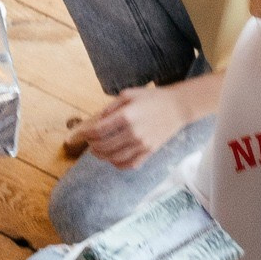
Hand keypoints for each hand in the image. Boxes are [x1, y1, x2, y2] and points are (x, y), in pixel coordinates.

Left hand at [64, 82, 198, 169]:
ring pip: (114, 158)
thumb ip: (111, 107)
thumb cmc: (152, 98)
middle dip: (92, 146)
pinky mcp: (149, 152)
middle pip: (104, 146)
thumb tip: (97, 121)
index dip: (86, 134)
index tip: (83, 134)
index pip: (98, 131)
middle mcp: (133, 132)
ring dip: (102, 157)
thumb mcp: (128, 94)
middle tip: (89, 143)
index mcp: (126, 116)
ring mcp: (142, 144)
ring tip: (98, 152)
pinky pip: (130, 164)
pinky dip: (118, 164)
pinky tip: (113, 159)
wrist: (178, 107)